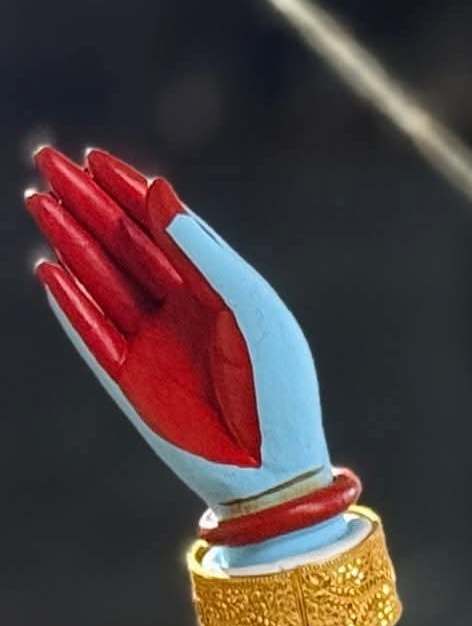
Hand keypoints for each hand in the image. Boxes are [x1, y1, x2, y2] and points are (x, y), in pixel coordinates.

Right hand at [25, 147, 330, 510]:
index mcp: (221, 291)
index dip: (131, 192)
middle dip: (89, 203)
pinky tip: (48, 268)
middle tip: (49, 160)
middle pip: (126, 244)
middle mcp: (184, 312)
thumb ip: (206, 253)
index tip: (95, 158)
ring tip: (38, 200)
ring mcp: (153, 344)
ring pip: (102, 279)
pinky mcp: (130, 380)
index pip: (167, 230)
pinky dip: (70, 301)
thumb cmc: (278, 387)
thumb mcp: (250, 310)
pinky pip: (91, 331)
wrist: (272, 468)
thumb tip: (160, 191)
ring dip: (71, 240)